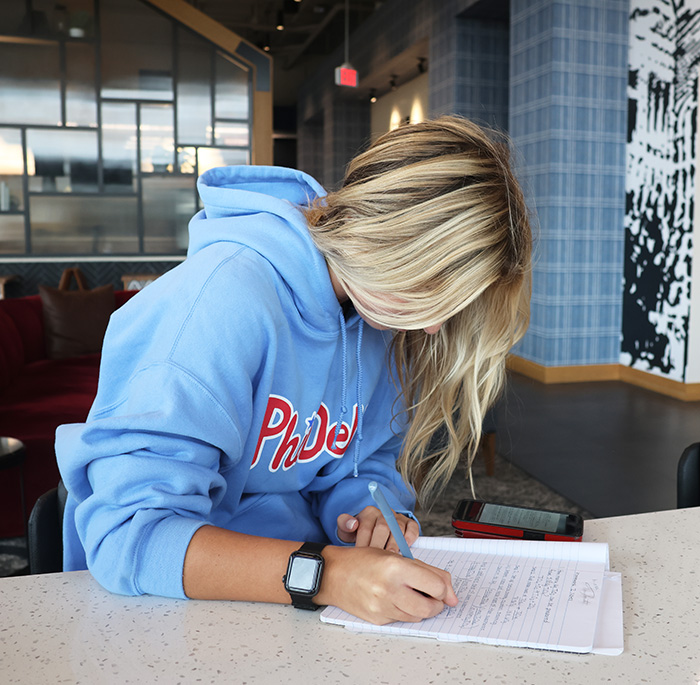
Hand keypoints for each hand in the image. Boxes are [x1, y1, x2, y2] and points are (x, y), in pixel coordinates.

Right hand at [316, 545, 458, 624]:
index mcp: (396, 566)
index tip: (444, 589)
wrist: (334, 574)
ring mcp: (383, 606)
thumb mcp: (395, 555)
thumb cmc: (363, 560)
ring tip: (414, 595)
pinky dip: (406, 611)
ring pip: (418, 616)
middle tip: (434, 596)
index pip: (436, 586)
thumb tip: (451, 592)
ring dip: (422, 608)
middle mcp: (389, 588)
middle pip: (430, 607)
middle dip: (438, 603)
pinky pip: (402, 619)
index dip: (445, 589)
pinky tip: (397, 599)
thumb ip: (426, 570)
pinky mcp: (378, 619)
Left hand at [337, 505, 419, 552]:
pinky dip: (409, 539)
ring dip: (393, 546)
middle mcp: (384, 513)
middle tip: (375, 563)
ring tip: (388, 560)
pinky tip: (404, 552)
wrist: (372, 535)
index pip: (366, 527)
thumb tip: (352, 524)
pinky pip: (412, 529)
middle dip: (378, 547)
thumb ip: (344, 525)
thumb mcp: (347, 531)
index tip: (360, 558)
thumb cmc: (358, 535)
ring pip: (397, 529)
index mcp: (368, 512)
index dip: (363, 544)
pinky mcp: (410, 523)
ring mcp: (398, 517)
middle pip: (383, 528)